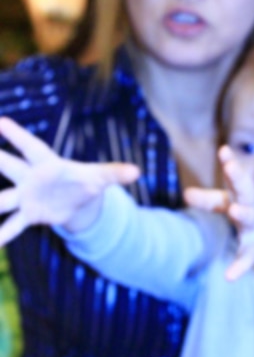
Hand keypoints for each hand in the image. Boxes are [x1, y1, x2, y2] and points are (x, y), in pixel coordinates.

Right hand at [0, 117, 139, 244]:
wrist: (77, 199)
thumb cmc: (85, 181)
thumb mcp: (101, 178)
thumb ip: (115, 173)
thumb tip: (137, 171)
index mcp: (48, 164)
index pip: (31, 147)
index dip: (16, 135)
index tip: (0, 121)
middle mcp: (31, 177)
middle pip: (10, 167)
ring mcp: (26, 196)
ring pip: (3, 199)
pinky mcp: (28, 214)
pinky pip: (13, 225)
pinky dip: (3, 235)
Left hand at [186, 145, 253, 280]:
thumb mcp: (233, 203)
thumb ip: (209, 199)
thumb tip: (185, 193)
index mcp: (243, 195)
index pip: (235, 178)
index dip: (231, 165)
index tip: (224, 150)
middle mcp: (251, 207)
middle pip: (246, 191)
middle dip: (239, 179)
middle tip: (232, 167)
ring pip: (250, 219)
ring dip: (244, 214)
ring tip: (235, 210)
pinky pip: (247, 258)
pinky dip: (239, 267)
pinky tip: (228, 277)